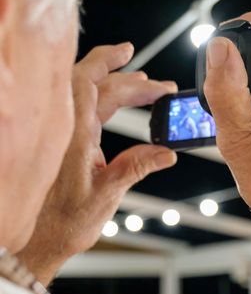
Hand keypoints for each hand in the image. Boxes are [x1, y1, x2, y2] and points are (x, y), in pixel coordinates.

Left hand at [17, 43, 177, 283]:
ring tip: (145, 87)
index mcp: (74, 134)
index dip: (115, 66)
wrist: (39, 238)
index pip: (95, 85)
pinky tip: (120, 105)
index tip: (133, 55)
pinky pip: (86, 111)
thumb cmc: (65, 221)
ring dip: (118, 87)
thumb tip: (167, 153)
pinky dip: (106, 102)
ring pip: (89, 96)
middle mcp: (66, 129)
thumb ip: (136, 167)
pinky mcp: (67, 145)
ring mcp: (65, 135)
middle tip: (160, 85)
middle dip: (128, 79)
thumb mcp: (107, 194)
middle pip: (94, 85)